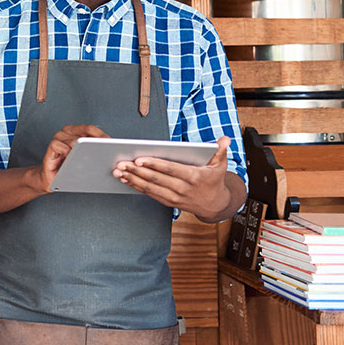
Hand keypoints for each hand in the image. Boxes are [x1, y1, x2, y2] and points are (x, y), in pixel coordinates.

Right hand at [29, 124, 109, 194]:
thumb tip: (110, 150)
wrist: (52, 179)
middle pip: (85, 130)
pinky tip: (72, 159)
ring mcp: (59, 138)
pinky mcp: (52, 146)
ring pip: (75, 139)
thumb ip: (93, 152)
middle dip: (96, 141)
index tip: (111, 144)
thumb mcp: (84, 159)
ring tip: (88, 157)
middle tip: (104, 150)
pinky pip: (62, 146)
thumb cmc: (69, 169)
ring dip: (83, 149)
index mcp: (76, 131)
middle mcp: (67, 132)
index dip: (102, 136)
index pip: (92, 129)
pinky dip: (68, 153)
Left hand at [113, 136, 232, 218]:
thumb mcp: (221, 166)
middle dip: (137, 171)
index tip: (139, 159)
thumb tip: (225, 138)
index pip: (171, 170)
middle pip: (157, 179)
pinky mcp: (169, 202)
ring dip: (133, 180)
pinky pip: (150, 194)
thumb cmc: (214, 181)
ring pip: (151, 188)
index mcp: (194, 177)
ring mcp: (175, 197)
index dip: (155, 165)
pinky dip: (137, 187)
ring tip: (119, 171)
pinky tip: (126, 180)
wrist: (215, 205)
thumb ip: (221, 151)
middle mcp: (183, 189)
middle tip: (121, 164)